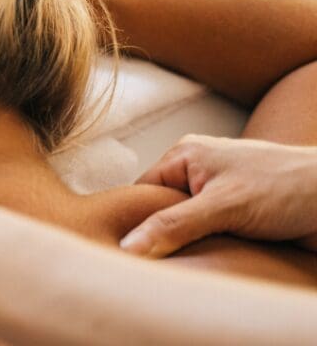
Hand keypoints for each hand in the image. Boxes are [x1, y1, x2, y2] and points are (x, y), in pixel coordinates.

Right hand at [123, 135, 316, 256]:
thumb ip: (172, 226)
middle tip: (161, 261)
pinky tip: (208, 261)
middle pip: (159, 212)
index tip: (132, 252)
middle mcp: (198, 173)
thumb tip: (127, 248)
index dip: (134, 223)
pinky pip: (204, 237)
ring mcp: (217, 195)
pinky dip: (205, 251)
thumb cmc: (291, 187)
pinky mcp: (235, 217)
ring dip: (187, 246)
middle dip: (162, 237)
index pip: (140, 193)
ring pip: (182, 228)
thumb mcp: (223, 206)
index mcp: (186, 155)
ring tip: (189, 260)